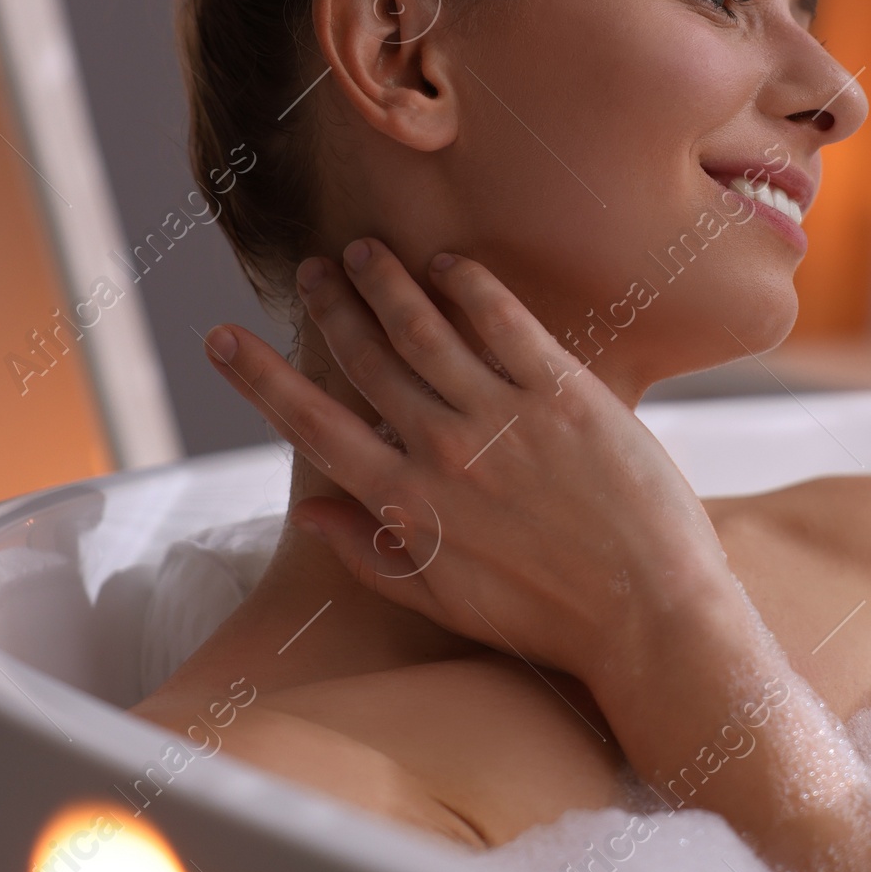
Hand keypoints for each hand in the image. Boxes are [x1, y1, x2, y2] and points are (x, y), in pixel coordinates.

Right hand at [203, 242, 736, 697]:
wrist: (648, 615)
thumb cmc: (549, 620)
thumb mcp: (444, 600)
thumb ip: (371, 554)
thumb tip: (310, 513)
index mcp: (405, 505)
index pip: (311, 425)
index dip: (259, 377)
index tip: (221, 338)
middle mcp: (443, 452)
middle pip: (365, 359)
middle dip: (330, 308)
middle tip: (310, 271)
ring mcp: (503, 417)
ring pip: (423, 328)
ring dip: (386, 283)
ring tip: (364, 252)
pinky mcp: (564, 393)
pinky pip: (503, 319)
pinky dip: (467, 284)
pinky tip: (447, 265)